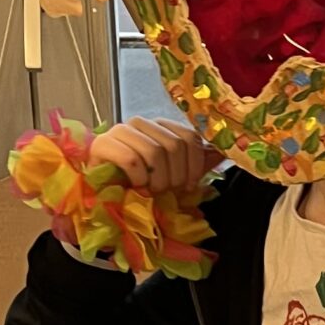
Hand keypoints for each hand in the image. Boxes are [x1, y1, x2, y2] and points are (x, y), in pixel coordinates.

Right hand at [88, 116, 220, 193]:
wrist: (103, 201)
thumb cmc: (139, 189)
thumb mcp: (171, 176)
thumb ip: (193, 164)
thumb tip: (221, 154)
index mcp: (160, 127)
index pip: (189, 137)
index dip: (194, 165)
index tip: (188, 186)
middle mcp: (141, 123)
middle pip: (174, 145)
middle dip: (175, 176)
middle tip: (166, 192)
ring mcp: (119, 131)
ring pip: (154, 151)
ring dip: (157, 180)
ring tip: (150, 191)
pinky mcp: (102, 145)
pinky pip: (131, 159)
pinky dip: (139, 178)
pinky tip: (136, 186)